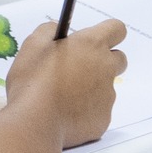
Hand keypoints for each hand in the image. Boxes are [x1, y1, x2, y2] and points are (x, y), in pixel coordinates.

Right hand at [4, 18, 128, 147]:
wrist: (35, 123)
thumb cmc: (32, 81)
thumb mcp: (32, 46)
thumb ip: (48, 31)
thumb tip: (57, 29)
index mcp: (91, 45)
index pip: (117, 29)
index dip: (107, 33)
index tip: (93, 40)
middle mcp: (106, 68)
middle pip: (119, 59)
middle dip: (104, 61)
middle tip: (78, 69)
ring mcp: (108, 96)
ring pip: (106, 88)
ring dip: (91, 89)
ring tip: (63, 98)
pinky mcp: (104, 119)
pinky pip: (98, 112)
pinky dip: (86, 112)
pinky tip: (65, 115)